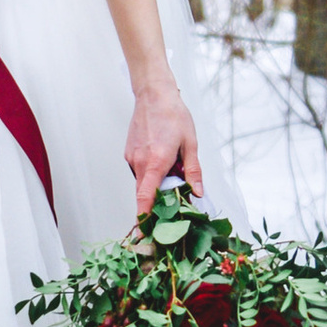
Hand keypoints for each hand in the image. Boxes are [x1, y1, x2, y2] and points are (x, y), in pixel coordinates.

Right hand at [125, 74, 201, 212]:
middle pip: (144, 194)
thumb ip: (193, 171)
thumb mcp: (191, 144)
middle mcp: (140, 162)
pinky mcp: (129, 154)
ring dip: (156, 185)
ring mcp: (132, 158)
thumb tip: (197, 193)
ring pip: (143, 183)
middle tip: (170, 209)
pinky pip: (140, 172)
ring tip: (173, 170)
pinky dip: (151, 174)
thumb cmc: (174, 115)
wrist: (154, 93)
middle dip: (156, 205)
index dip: (144, 218)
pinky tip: (163, 160)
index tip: (143, 233)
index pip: (145, 197)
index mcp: (156, 162)